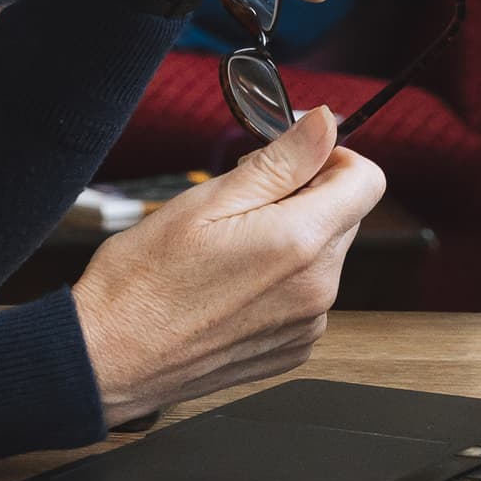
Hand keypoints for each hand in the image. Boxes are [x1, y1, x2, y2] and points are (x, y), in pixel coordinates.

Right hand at [67, 107, 384, 425]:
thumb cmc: (144, 280)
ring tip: (226, 249)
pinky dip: (280, 281)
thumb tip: (324, 124)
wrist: (113, 357)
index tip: (293, 161)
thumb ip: (280, 162)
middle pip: (345, 217)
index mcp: (299, 243)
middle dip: (303, 197)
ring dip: (291, 240)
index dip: (333, 158)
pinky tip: (230, 283)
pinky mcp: (294, 348)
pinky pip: (307, 296)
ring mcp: (308, 324)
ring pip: (324, 256)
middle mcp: (317, 289)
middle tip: (239, 202)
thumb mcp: (207, 201)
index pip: (367, 181)